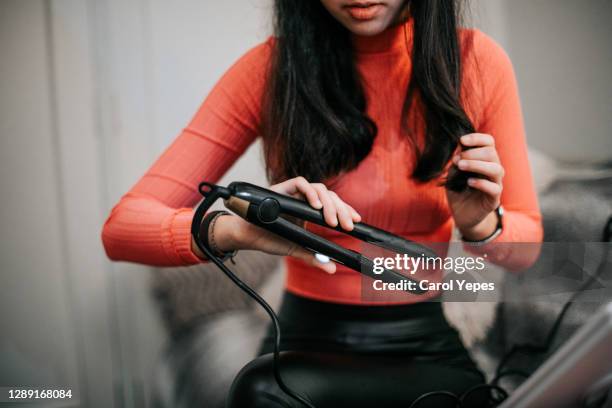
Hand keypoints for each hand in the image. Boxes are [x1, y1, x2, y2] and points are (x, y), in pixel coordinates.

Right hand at [195, 177, 360, 273]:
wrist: (248, 236)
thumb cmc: (269, 239)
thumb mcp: (296, 249)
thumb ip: (313, 257)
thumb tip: (331, 269)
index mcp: (309, 210)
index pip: (333, 205)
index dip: (346, 210)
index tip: (356, 222)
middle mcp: (304, 199)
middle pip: (329, 196)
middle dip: (341, 209)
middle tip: (348, 225)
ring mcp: (294, 192)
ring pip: (318, 188)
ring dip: (328, 203)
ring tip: (332, 221)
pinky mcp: (282, 188)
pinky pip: (300, 183)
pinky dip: (310, 193)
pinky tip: (315, 207)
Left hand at [446, 133, 503, 240]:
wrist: (462, 214)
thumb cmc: (458, 190)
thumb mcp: (453, 173)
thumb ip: (457, 161)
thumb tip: (459, 148)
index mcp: (485, 160)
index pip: (489, 142)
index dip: (477, 138)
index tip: (462, 140)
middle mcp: (493, 169)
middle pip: (492, 153)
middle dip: (473, 153)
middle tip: (457, 160)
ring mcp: (495, 184)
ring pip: (496, 169)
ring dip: (477, 165)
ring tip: (461, 166)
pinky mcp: (494, 199)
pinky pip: (494, 188)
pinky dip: (481, 183)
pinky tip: (469, 182)